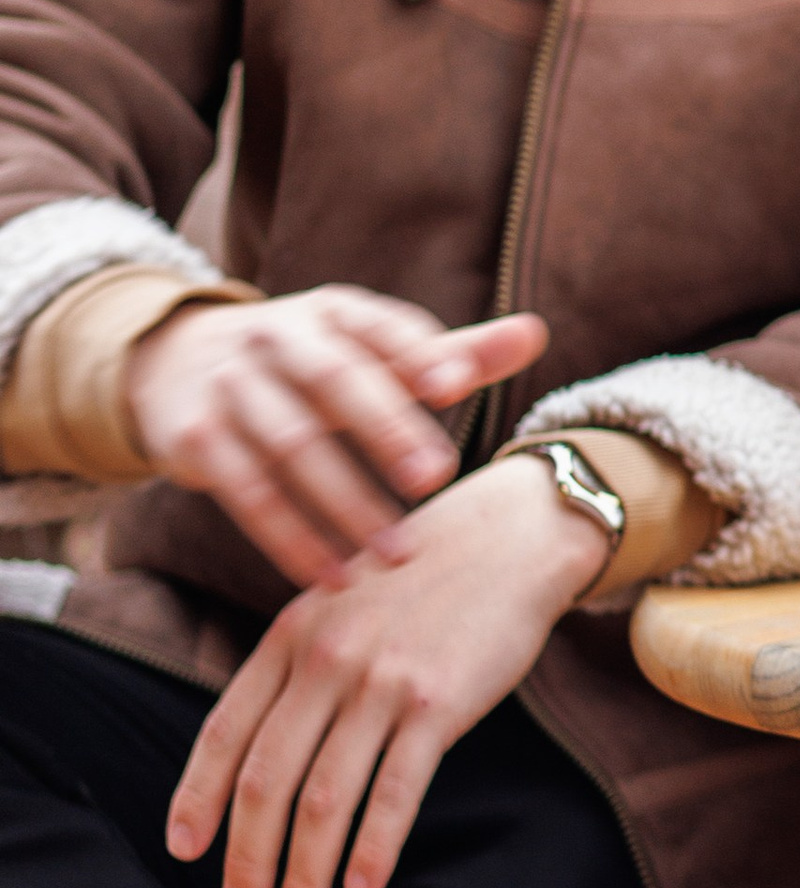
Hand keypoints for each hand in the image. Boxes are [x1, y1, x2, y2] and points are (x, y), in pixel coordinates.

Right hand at [126, 286, 548, 592]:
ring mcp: (230, 387)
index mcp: (332, 312)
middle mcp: (275, 338)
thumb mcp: (371, 349)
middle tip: (435, 478)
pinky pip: (247, 495)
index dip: (419, 353)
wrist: (175, 362)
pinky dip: (292, 539)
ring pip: (291, 447)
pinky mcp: (194, 439)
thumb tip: (536, 334)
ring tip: (398, 554)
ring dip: (346, 503)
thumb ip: (453, 352)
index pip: (380, 327)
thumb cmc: (307, 363)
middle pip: (334, 381)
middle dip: (385, 428)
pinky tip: (335, 576)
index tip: (461, 385)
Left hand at [166, 455, 608, 887]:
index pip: (225, 732)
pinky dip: (374, 849)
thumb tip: (263, 741)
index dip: (198, 797)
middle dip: (248, 857)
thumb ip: (298, 662)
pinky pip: (395, 792)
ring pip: (324, 798)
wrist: (510, 539)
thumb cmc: (425, 576)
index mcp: (290, 637)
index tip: (185, 849)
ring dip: (305, 871)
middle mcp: (324, 660)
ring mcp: (380, 683)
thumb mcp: (339, 601)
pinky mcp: (438, 704)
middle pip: (267, 779)